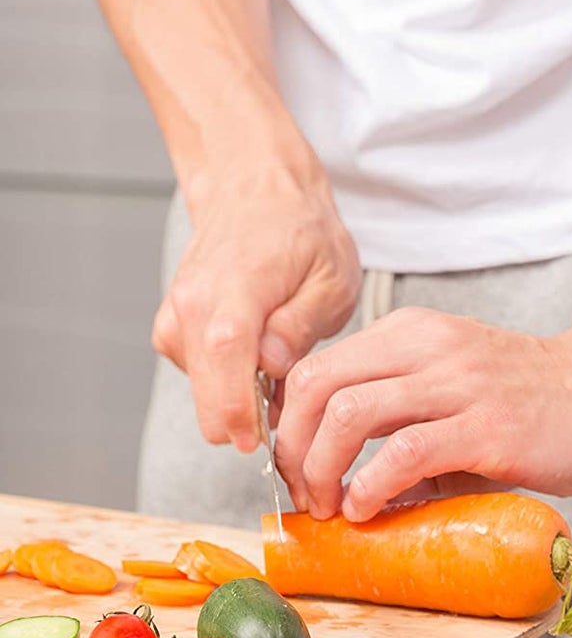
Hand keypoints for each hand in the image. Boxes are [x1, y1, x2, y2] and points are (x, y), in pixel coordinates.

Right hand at [152, 159, 360, 449]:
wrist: (255, 193)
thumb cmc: (301, 234)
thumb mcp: (331, 278)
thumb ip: (302, 325)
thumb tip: (274, 366)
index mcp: (234, 289)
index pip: (225, 357)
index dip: (239, 410)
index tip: (259, 444)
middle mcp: (192, 305)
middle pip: (206, 391)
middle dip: (247, 419)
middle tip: (296, 416)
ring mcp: (177, 318)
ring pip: (205, 392)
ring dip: (243, 399)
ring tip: (286, 373)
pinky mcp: (174, 330)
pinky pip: (202, 377)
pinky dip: (231, 383)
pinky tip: (262, 361)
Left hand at [273, 307, 571, 520]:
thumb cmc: (538, 402)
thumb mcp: (458, 393)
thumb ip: (404, 423)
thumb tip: (352, 485)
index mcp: (414, 334)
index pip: (316, 368)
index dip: (289, 425)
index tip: (297, 468)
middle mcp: (430, 348)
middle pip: (318, 386)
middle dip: (293, 450)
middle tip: (306, 494)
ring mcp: (460, 385)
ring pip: (350, 414)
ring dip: (323, 470)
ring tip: (334, 507)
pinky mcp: (488, 427)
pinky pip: (404, 452)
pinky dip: (371, 486)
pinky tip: (372, 509)